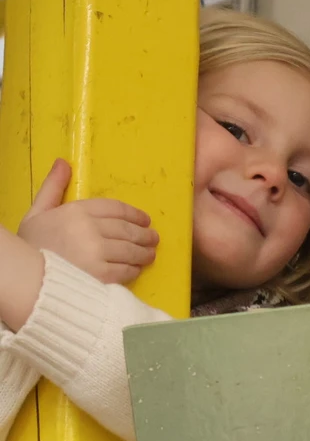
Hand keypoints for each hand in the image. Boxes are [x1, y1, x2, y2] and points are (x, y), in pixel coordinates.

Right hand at [17, 159, 159, 284]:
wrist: (25, 278)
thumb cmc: (32, 245)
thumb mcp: (37, 212)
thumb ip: (53, 187)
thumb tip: (64, 162)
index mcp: (77, 212)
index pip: (116, 208)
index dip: (135, 214)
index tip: (145, 220)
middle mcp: (90, 230)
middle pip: (127, 229)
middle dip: (144, 234)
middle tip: (153, 238)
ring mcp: (97, 253)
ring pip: (131, 250)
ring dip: (144, 252)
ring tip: (149, 254)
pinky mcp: (101, 276)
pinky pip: (126, 270)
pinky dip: (134, 270)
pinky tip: (136, 269)